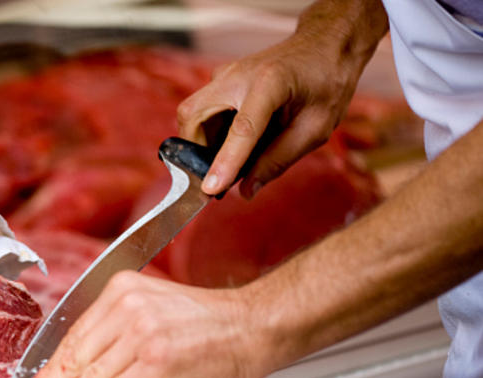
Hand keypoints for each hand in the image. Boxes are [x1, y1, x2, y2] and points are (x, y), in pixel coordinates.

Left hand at [7, 271, 276, 377]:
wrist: (257, 325)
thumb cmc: (210, 326)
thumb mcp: (154, 311)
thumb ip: (117, 331)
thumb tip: (78, 371)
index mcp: (119, 289)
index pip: (72, 336)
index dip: (46, 369)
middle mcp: (126, 305)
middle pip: (74, 357)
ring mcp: (141, 331)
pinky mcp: (158, 358)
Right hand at [177, 0, 387, 196]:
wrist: (324, 46)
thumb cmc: (325, 84)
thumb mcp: (314, 128)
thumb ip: (278, 160)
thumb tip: (245, 191)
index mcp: (271, 82)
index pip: (242, 128)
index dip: (225, 161)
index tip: (210, 189)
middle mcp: (238, 74)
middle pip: (193, 116)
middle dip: (196, 151)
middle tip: (216, 175)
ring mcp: (224, 74)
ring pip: (192, 115)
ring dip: (204, 144)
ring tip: (233, 157)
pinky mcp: (219, 80)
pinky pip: (201, 112)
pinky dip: (210, 134)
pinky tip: (235, 141)